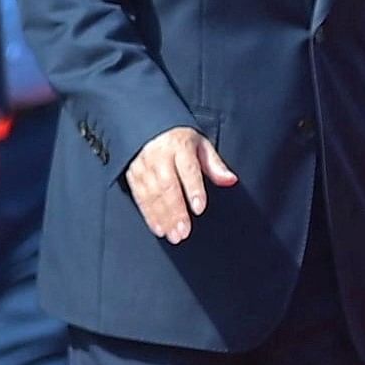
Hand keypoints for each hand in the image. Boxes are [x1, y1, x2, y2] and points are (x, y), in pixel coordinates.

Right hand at [124, 126, 235, 243]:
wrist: (150, 130)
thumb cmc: (181, 141)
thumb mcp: (201, 146)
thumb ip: (215, 165)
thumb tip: (231, 180)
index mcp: (179, 146)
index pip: (188, 170)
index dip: (193, 190)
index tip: (199, 208)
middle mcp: (159, 156)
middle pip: (168, 186)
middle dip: (176, 211)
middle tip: (184, 231)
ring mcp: (143, 166)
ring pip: (152, 195)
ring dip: (163, 218)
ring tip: (174, 235)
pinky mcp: (133, 175)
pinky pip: (140, 197)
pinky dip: (149, 215)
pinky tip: (158, 229)